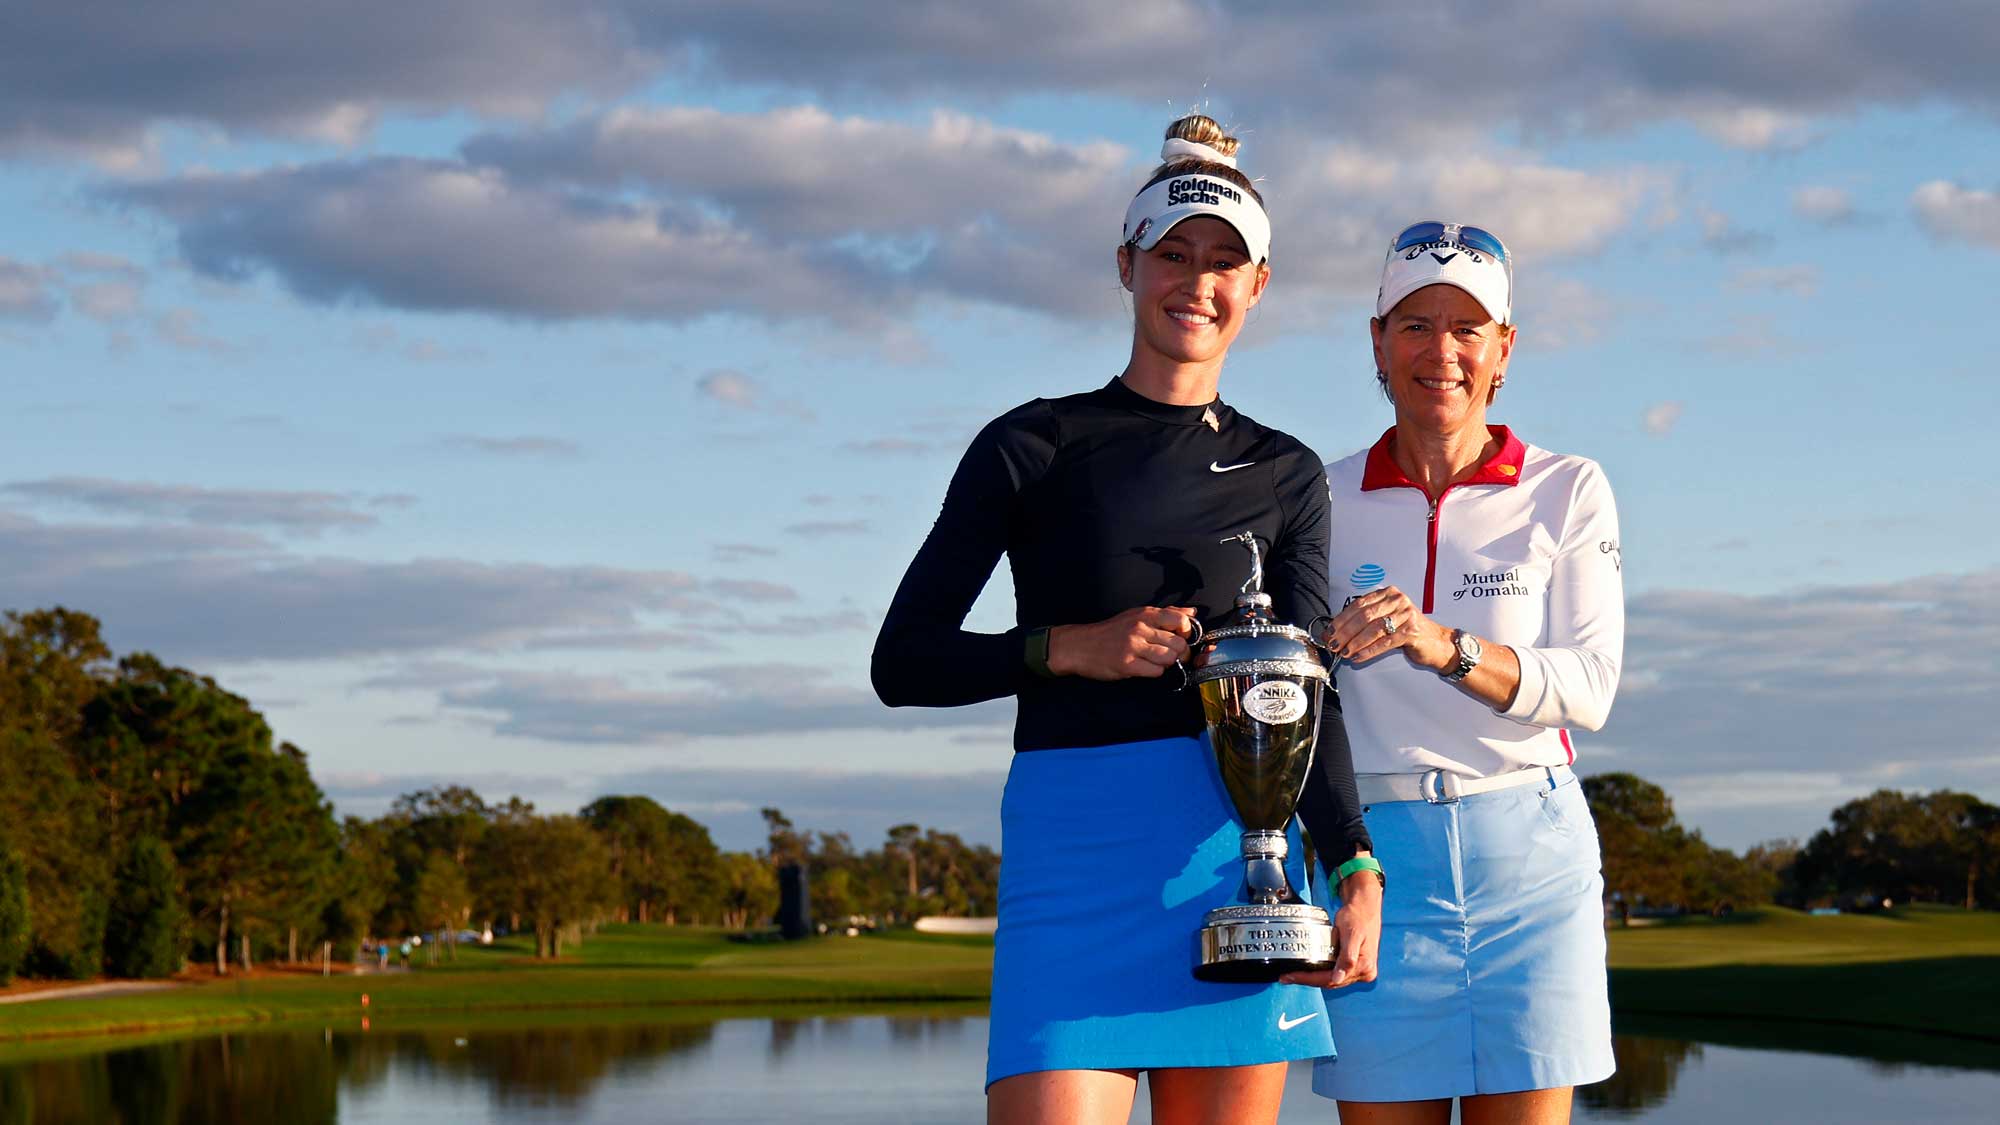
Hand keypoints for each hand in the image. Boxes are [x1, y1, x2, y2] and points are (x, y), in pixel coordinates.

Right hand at [1046, 606, 1198, 680]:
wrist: (1080, 645)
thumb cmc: (1110, 632)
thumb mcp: (1136, 615)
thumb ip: (1166, 613)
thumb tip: (1191, 611)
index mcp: (1145, 614)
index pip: (1181, 620)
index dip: (1186, 632)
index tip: (1179, 637)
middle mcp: (1140, 628)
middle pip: (1178, 644)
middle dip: (1179, 653)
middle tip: (1171, 655)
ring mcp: (1133, 646)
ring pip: (1169, 658)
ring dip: (1166, 663)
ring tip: (1155, 661)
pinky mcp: (1127, 664)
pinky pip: (1156, 672)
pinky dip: (1154, 672)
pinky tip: (1145, 667)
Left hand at [1279, 868, 1381, 988]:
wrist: (1364, 907)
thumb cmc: (1358, 916)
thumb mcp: (1351, 934)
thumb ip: (1347, 958)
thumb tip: (1337, 979)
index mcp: (1364, 967)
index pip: (1332, 979)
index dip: (1309, 979)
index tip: (1291, 976)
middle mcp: (1364, 972)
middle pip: (1330, 982)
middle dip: (1307, 980)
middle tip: (1286, 977)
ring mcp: (1360, 970)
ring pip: (1331, 980)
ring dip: (1312, 978)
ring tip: (1292, 975)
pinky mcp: (1354, 966)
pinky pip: (1333, 973)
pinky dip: (1320, 972)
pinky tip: (1307, 970)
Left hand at [1318, 586, 1451, 671]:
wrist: (1435, 642)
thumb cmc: (1407, 631)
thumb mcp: (1386, 619)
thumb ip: (1365, 621)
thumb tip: (1336, 632)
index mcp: (1388, 594)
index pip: (1358, 604)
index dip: (1341, 619)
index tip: (1329, 632)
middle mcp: (1397, 601)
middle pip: (1364, 616)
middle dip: (1345, 632)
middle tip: (1333, 643)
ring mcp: (1406, 615)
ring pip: (1373, 629)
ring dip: (1355, 642)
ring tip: (1344, 652)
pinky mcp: (1411, 632)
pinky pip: (1384, 642)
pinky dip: (1368, 651)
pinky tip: (1358, 657)